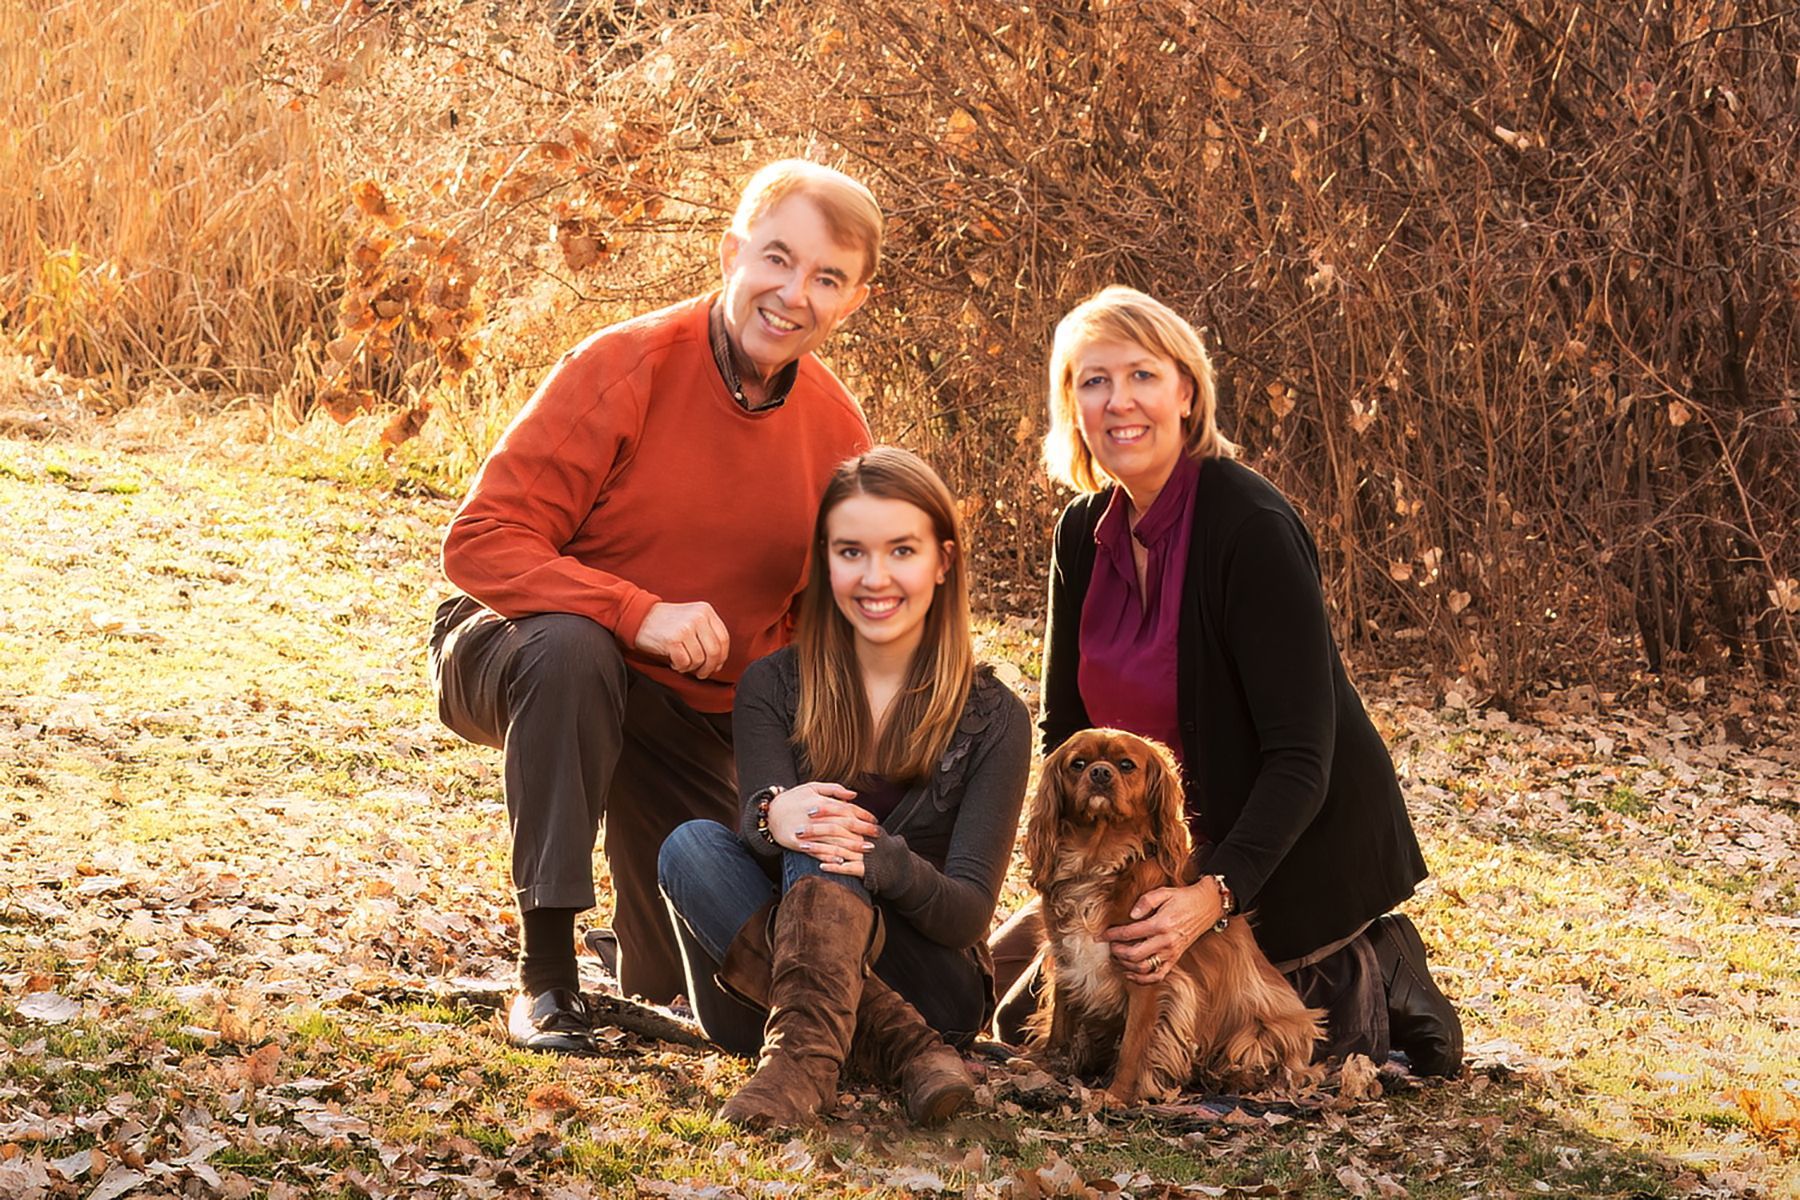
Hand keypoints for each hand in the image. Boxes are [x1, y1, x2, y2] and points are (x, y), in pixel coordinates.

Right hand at [633, 601, 728, 678]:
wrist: (639, 616)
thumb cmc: (666, 622)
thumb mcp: (691, 617)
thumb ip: (707, 633)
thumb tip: (718, 660)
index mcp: (705, 610)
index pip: (724, 639)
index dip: (722, 657)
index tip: (715, 665)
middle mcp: (698, 617)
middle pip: (714, 651)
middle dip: (709, 667)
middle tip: (702, 673)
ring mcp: (685, 628)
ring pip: (699, 659)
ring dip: (691, 667)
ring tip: (682, 663)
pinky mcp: (672, 640)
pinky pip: (684, 662)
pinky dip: (680, 667)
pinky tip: (674, 662)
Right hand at [766, 783, 880, 874]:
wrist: (768, 814)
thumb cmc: (792, 799)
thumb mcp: (811, 787)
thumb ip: (834, 789)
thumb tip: (854, 795)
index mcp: (819, 802)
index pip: (846, 809)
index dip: (863, 814)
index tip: (874, 820)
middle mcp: (814, 817)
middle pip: (843, 824)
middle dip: (862, 830)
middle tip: (877, 835)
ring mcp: (807, 832)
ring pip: (833, 840)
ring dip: (852, 845)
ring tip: (866, 849)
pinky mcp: (799, 845)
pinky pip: (817, 852)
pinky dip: (830, 856)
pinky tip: (843, 861)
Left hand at [1103, 879, 1223, 985]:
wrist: (1207, 906)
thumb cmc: (1183, 898)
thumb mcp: (1164, 892)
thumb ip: (1145, 901)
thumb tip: (1131, 915)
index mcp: (1161, 924)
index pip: (1130, 933)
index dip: (1111, 935)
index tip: (1100, 936)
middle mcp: (1166, 942)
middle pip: (1134, 955)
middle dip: (1117, 952)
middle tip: (1110, 946)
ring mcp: (1171, 953)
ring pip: (1144, 969)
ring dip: (1126, 966)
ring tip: (1118, 957)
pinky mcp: (1175, 959)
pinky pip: (1158, 976)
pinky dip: (1142, 979)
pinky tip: (1131, 973)